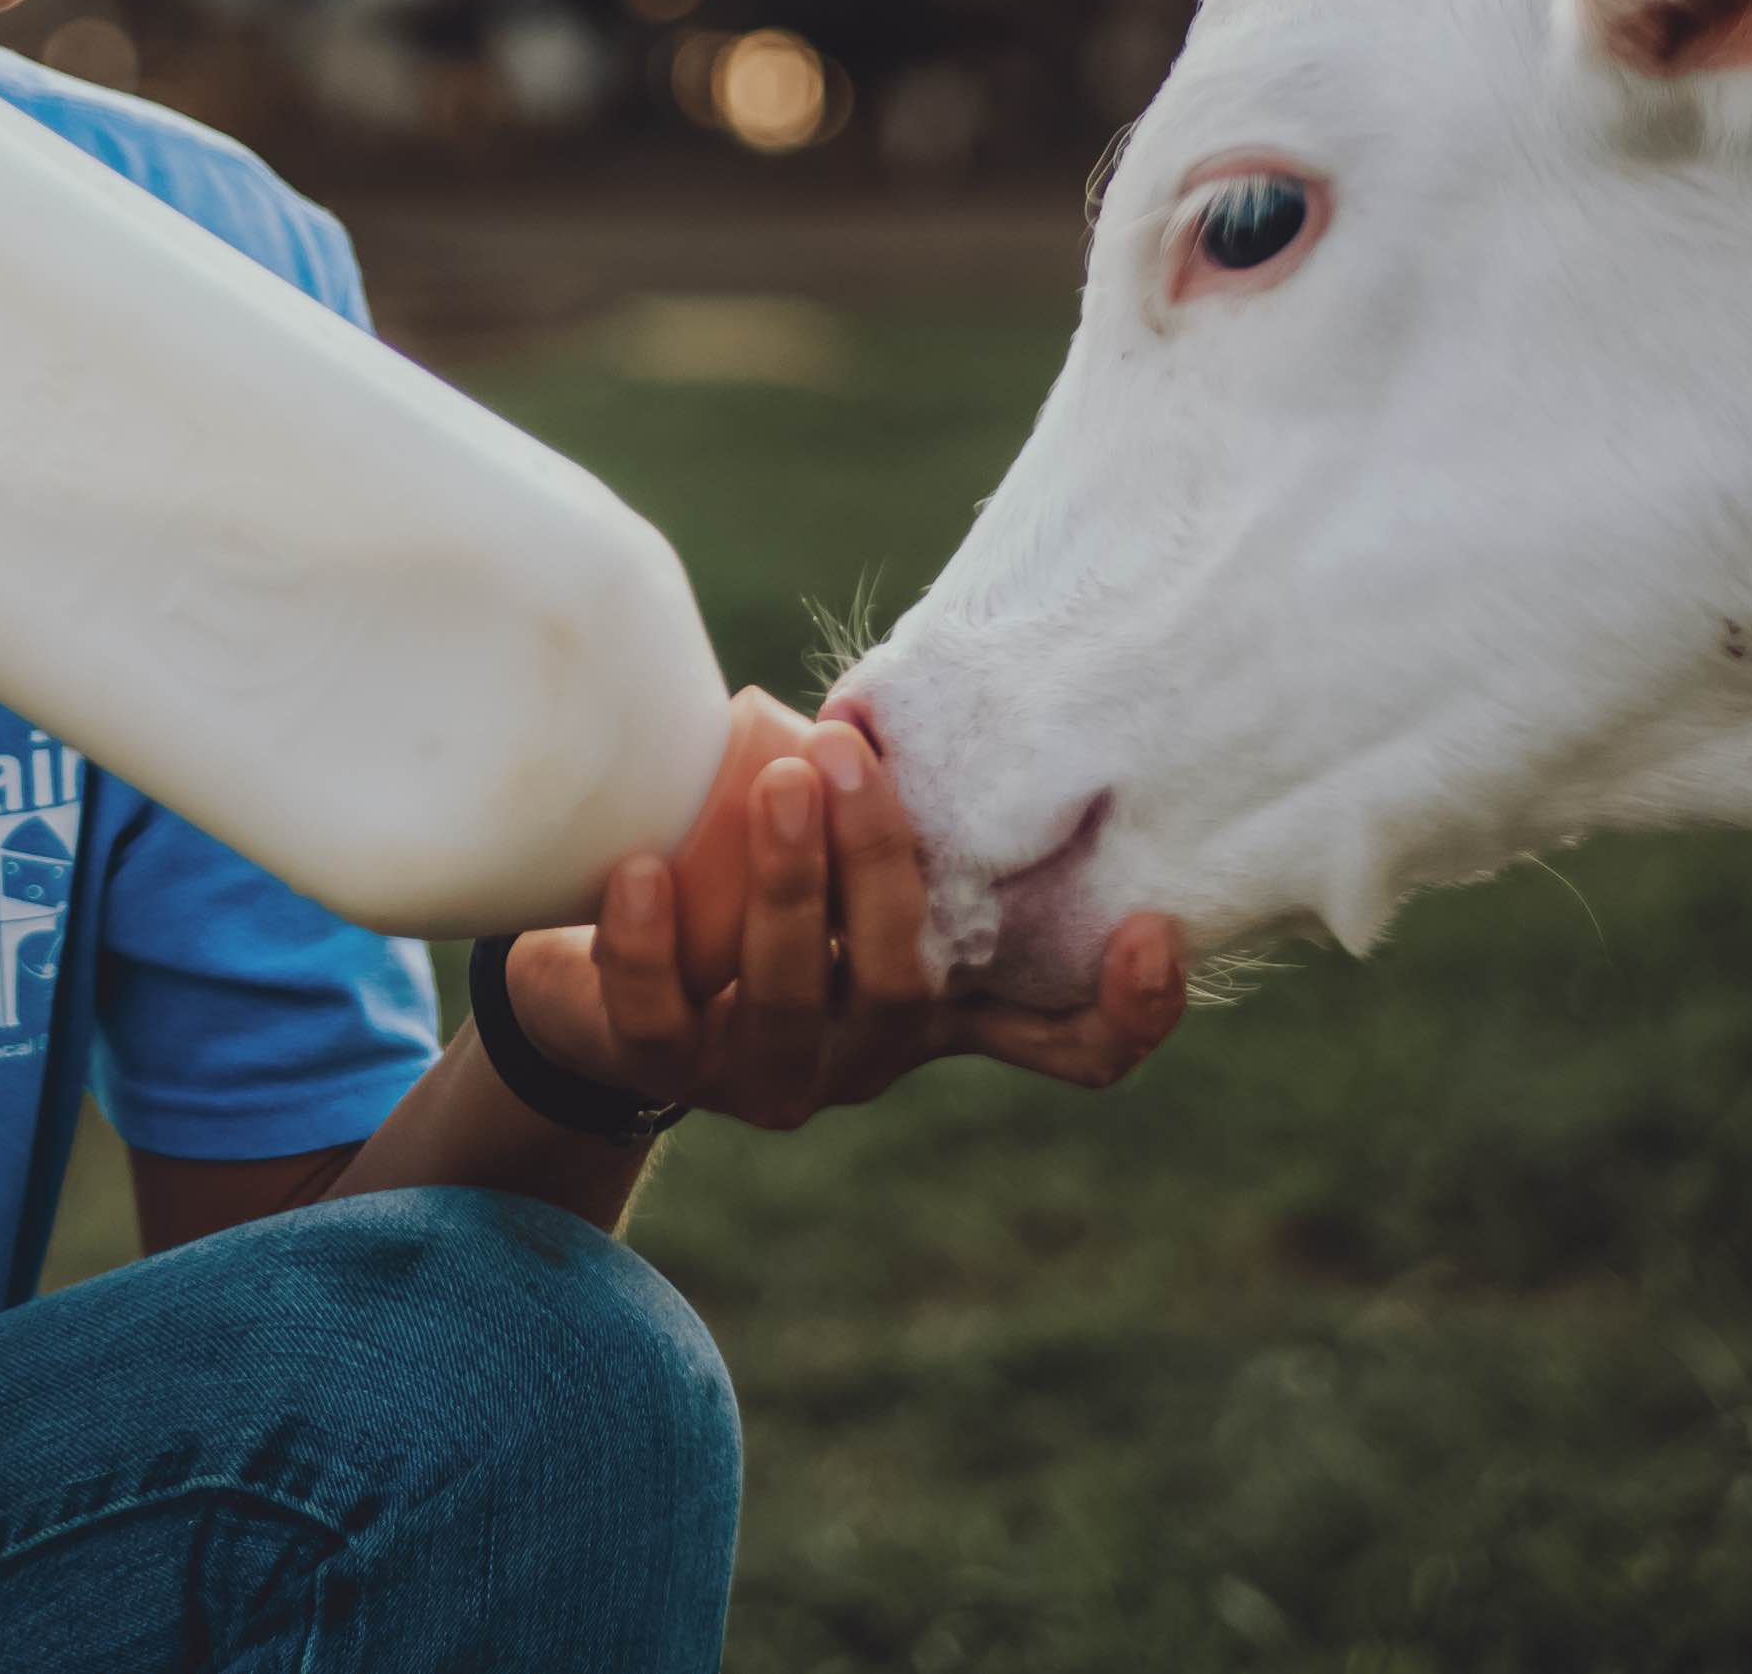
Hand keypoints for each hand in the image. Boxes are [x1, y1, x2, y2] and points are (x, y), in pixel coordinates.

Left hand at [505, 711, 1189, 1129]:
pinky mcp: (663, 1069)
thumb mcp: (838, 849)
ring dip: (787, 887)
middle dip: (880, 865)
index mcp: (935, 1000)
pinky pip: (659, 1023)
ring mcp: (768, 1071)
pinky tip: (640, 871)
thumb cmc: (745, 880)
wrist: (599, 981)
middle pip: (903, 983)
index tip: (1152, 928)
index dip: (1123, 1012)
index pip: (1063, 1044)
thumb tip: (916, 679)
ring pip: (791, 998)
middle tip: (845, 754)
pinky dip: (650, 947)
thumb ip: (894, 797)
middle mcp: (867, 1049)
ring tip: (774, 782)